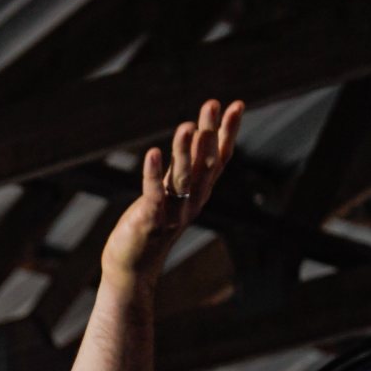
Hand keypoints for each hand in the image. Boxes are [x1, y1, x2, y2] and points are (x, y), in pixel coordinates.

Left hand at [101, 99, 244, 289]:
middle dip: (210, 133)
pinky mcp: (150, 221)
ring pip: (182, 178)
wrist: (133, 266)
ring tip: (187, 125)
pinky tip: (153, 153)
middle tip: (212, 104)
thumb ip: (185, 168)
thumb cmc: (152, 225)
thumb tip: (197, 132)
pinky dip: (153, 174)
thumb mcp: (173, 193)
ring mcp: (172, 213)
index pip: (220, 158)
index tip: (237, 105)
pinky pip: (153, 194)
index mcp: (199, 193)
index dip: (228, 132)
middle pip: (205, 164)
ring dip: (184, 151)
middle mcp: (191, 202)